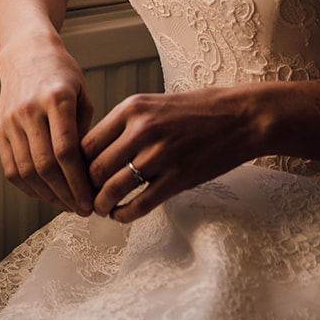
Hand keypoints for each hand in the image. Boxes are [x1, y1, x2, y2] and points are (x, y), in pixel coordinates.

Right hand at [0, 40, 95, 215]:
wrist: (26, 53)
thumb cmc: (62, 73)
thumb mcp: (83, 94)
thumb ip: (86, 131)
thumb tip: (88, 173)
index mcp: (56, 99)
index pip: (66, 151)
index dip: (78, 182)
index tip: (91, 200)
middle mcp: (30, 110)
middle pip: (45, 166)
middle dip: (65, 194)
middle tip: (81, 209)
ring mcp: (11, 121)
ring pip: (26, 171)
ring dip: (47, 195)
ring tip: (66, 205)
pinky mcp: (0, 129)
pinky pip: (10, 168)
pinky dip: (28, 187)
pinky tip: (45, 194)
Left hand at [81, 87, 263, 221]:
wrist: (241, 117)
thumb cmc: (197, 110)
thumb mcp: (154, 104)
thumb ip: (126, 124)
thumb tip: (95, 151)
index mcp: (132, 108)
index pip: (87, 144)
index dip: (77, 166)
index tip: (78, 177)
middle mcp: (141, 130)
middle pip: (95, 169)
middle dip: (86, 188)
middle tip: (86, 198)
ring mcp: (160, 155)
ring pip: (112, 189)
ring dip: (102, 205)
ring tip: (102, 209)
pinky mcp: (177, 178)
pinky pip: (140, 204)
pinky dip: (124, 215)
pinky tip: (122, 215)